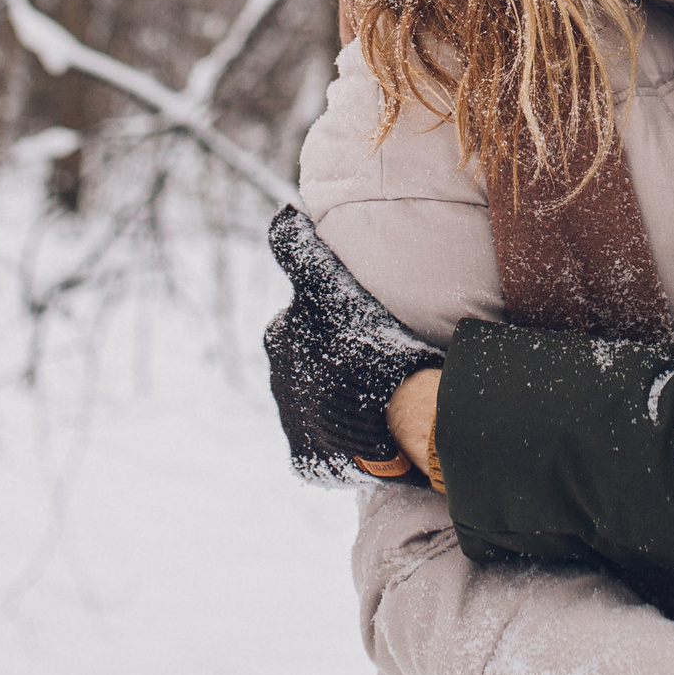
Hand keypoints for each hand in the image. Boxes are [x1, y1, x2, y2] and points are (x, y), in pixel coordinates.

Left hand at [261, 204, 442, 483]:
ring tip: (379, 399)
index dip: (334, 322)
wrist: (396, 418)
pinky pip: (325, 449)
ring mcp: (293, 427)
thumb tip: (281, 211)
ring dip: (338, 403)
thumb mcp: (330, 284)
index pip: (302, 324)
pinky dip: (344, 442)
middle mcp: (277, 384)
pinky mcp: (308, 463)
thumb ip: (299, 248)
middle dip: (331, 363)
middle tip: (375, 362)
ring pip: (315, 407)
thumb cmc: (367, 344)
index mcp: (279, 339)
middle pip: (306, 366)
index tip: (364, 328)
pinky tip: (372, 433)